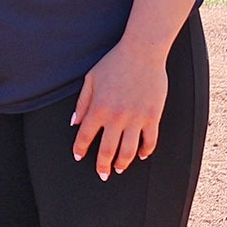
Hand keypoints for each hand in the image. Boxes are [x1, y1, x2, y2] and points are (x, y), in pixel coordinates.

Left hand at [71, 38, 168, 180]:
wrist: (142, 53)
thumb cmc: (113, 64)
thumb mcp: (90, 80)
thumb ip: (82, 103)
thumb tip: (74, 123)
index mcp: (98, 108)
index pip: (85, 136)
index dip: (80, 149)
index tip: (79, 157)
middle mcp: (116, 117)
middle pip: (107, 150)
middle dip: (102, 165)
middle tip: (102, 174)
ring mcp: (136, 119)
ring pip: (129, 150)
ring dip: (123, 162)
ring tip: (119, 168)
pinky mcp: (152, 117)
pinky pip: (150, 140)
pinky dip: (147, 151)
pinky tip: (142, 155)